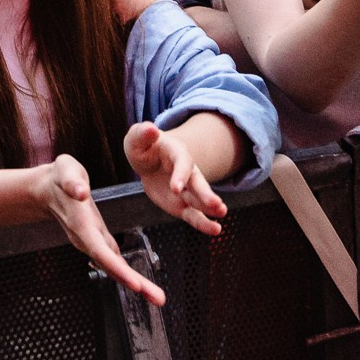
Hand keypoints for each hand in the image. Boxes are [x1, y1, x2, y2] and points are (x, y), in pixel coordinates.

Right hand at [37, 154, 162, 304]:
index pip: (100, 250)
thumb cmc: (60, 177)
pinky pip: (115, 262)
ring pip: (114, 268)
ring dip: (135, 284)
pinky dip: (129, 275)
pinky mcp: (98, 242)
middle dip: (134, 283)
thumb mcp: (65, 170)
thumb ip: (72, 181)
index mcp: (81, 224)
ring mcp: (92, 243)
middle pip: (111, 266)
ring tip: (157, 297)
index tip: (134, 283)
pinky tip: (144, 286)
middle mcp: (86, 239)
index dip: (117, 268)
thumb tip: (81, 192)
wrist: (48, 190)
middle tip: (158, 299)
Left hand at [124, 120, 226, 237]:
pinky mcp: (182, 205)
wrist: (148, 159)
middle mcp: (187, 172)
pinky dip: (204, 223)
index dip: (180, 174)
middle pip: (197, 183)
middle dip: (206, 194)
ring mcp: (186, 190)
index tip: (176, 188)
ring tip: (222, 214)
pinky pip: (193, 215)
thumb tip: (150, 128)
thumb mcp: (138, 137)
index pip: (182, 163)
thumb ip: (143, 134)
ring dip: (210, 208)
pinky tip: (215, 230)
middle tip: (217, 204)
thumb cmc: (144, 146)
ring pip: (199, 201)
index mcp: (177, 153)